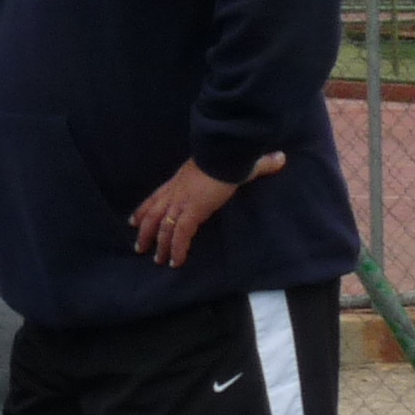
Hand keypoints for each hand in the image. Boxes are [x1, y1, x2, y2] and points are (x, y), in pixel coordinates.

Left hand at [129, 151, 285, 267]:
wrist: (226, 152)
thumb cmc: (231, 153)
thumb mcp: (238, 160)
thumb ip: (258, 164)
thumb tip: (281, 158)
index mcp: (181, 180)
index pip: (157, 197)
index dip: (145, 209)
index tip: (134, 220)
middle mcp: (177, 192)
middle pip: (153, 214)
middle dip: (145, 232)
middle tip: (140, 247)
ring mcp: (183, 202)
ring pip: (163, 228)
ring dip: (159, 245)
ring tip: (157, 260)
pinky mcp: (193, 211)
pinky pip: (181, 234)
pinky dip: (177, 249)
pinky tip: (176, 262)